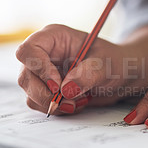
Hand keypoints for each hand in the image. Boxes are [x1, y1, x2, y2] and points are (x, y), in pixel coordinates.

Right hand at [16, 24, 131, 114]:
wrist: (121, 76)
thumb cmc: (114, 61)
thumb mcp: (107, 64)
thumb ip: (88, 73)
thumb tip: (66, 90)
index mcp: (54, 37)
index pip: (28, 50)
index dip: (39, 69)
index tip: (58, 85)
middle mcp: (44, 54)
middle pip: (26, 76)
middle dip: (47, 94)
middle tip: (71, 101)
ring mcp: (43, 73)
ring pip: (31, 93)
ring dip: (55, 104)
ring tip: (80, 100)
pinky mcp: (47, 89)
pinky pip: (40, 104)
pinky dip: (58, 109)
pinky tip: (77, 103)